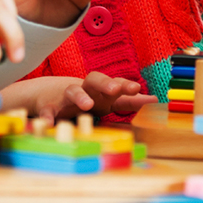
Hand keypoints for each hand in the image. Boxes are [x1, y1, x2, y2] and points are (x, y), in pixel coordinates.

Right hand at [1, 72, 155, 119]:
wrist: (49, 93)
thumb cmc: (87, 97)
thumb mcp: (107, 100)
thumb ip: (129, 101)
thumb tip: (155, 100)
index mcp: (101, 91)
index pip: (116, 84)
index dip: (127, 87)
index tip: (138, 88)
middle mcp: (86, 90)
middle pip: (95, 79)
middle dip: (106, 83)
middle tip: (115, 89)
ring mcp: (66, 97)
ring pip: (72, 91)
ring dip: (80, 96)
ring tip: (87, 105)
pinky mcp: (49, 106)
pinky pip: (48, 110)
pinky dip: (47, 116)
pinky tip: (48, 123)